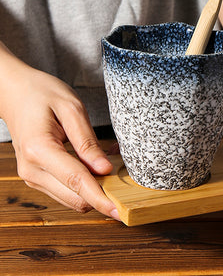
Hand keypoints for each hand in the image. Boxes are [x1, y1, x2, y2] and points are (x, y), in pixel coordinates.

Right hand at [0, 45, 119, 219]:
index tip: (120, 211)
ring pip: (70, 198)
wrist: (15, 93)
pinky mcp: (37, 177)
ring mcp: (32, 176)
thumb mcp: (71, 108)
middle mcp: (32, 169)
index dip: (101, 197)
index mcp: (39, 149)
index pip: (76, 181)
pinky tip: (95, 167)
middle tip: (126, 184)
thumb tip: (105, 169)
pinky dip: (84, 185)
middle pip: (74, 197)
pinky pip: (65, 190)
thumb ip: (87, 141)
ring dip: (93, 190)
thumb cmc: (43, 93)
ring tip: (110, 167)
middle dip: (102, 196)